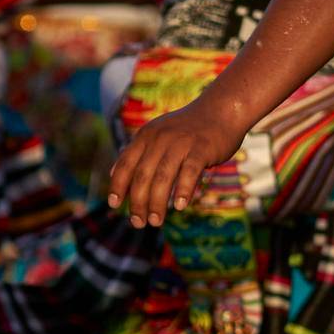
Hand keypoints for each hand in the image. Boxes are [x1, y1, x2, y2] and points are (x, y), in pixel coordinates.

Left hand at [107, 100, 244, 226]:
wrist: (220, 110)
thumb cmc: (186, 129)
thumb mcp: (156, 135)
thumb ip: (137, 153)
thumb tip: (113, 173)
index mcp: (145, 136)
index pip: (126, 163)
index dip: (118, 185)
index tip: (114, 205)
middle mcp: (159, 138)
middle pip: (142, 175)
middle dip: (137, 201)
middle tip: (138, 222)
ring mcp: (180, 143)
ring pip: (163, 177)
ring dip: (157, 202)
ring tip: (155, 221)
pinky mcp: (201, 148)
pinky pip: (190, 172)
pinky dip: (183, 190)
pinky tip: (180, 206)